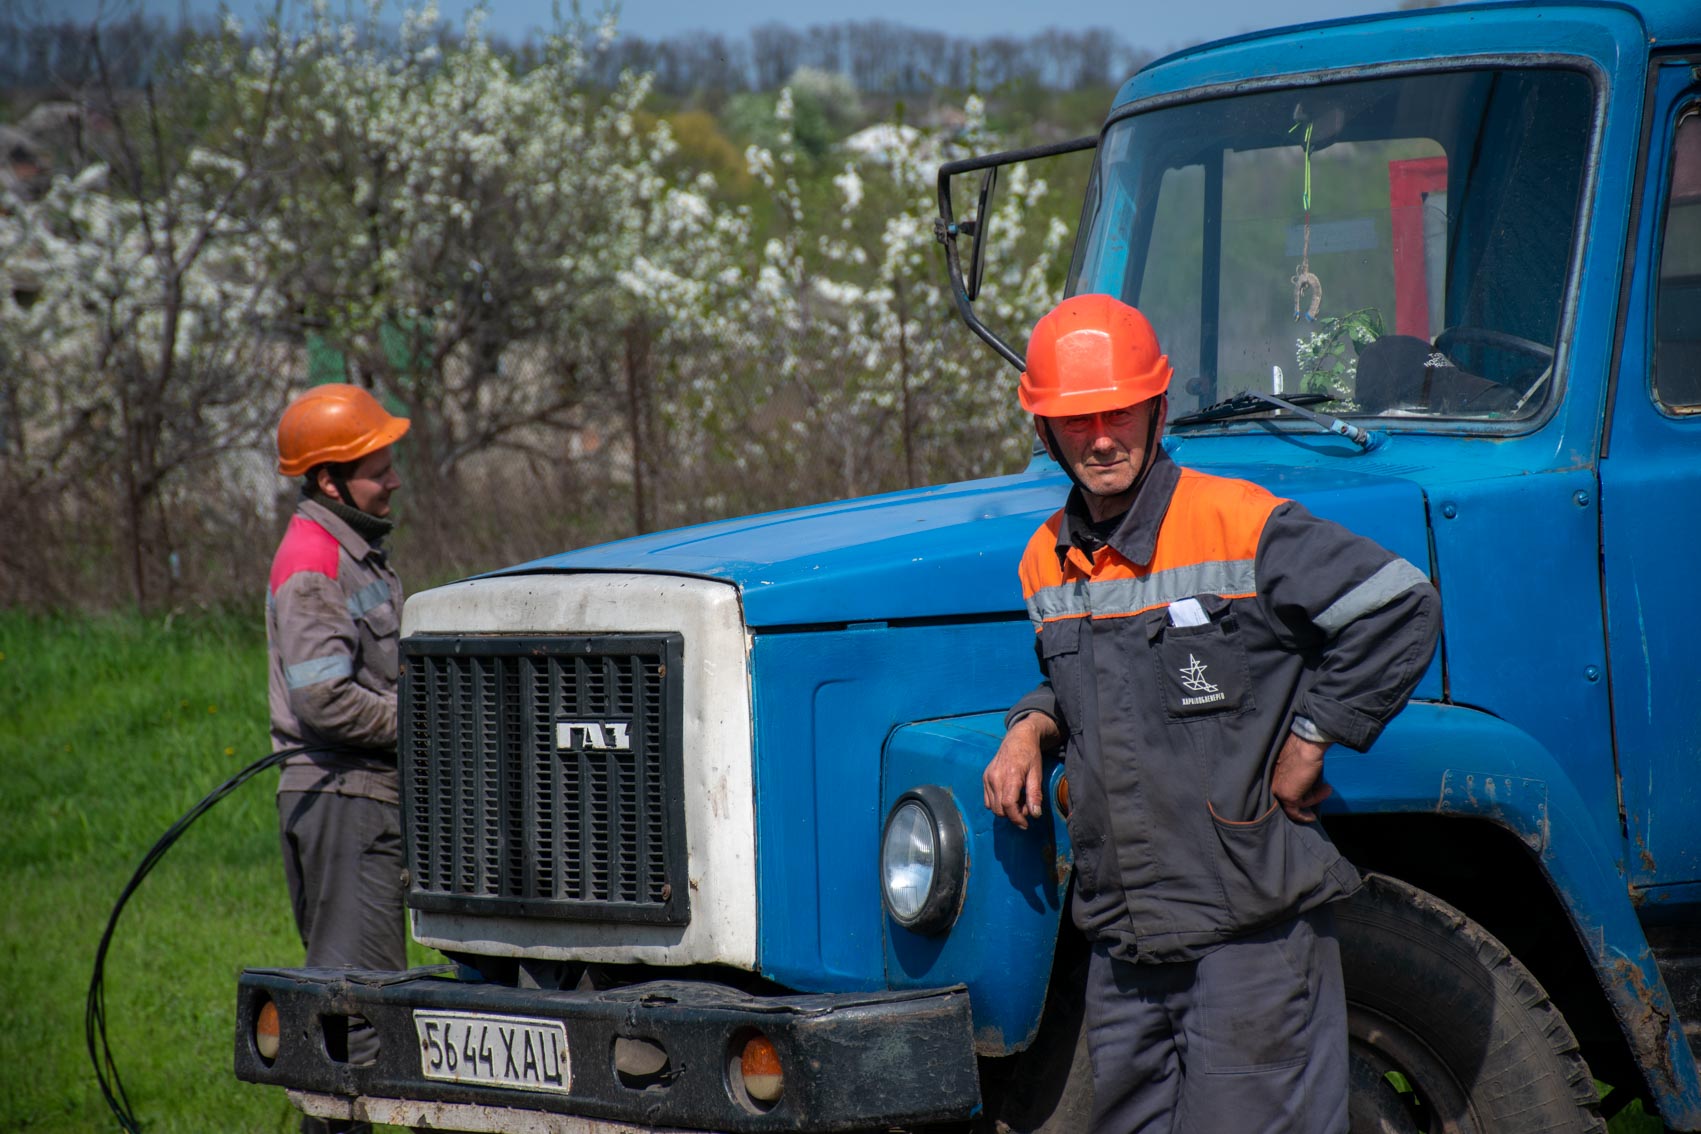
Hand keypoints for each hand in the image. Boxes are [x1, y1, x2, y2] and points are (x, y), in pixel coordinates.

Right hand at [983, 714, 1058, 829]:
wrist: (1018, 738)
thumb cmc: (1030, 755)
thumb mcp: (1037, 774)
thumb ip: (1035, 795)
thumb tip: (1035, 814)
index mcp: (1010, 776)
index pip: (1008, 805)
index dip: (1017, 818)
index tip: (1025, 824)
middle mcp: (995, 778)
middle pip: (999, 809)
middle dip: (1013, 815)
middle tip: (1026, 808)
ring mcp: (988, 778)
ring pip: (992, 806)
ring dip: (1005, 810)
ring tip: (1018, 801)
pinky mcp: (985, 778)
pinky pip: (987, 799)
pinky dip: (997, 803)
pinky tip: (1008, 796)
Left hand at [1272, 733, 1332, 822]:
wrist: (1307, 746)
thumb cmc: (1304, 749)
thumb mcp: (1299, 763)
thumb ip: (1298, 774)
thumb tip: (1306, 782)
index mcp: (1273, 773)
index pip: (1283, 788)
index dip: (1298, 792)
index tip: (1309, 795)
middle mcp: (1272, 782)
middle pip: (1289, 796)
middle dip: (1306, 798)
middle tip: (1322, 792)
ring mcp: (1278, 790)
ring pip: (1295, 803)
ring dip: (1313, 800)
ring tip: (1327, 789)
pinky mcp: (1287, 796)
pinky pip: (1295, 811)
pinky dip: (1304, 816)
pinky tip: (1312, 817)